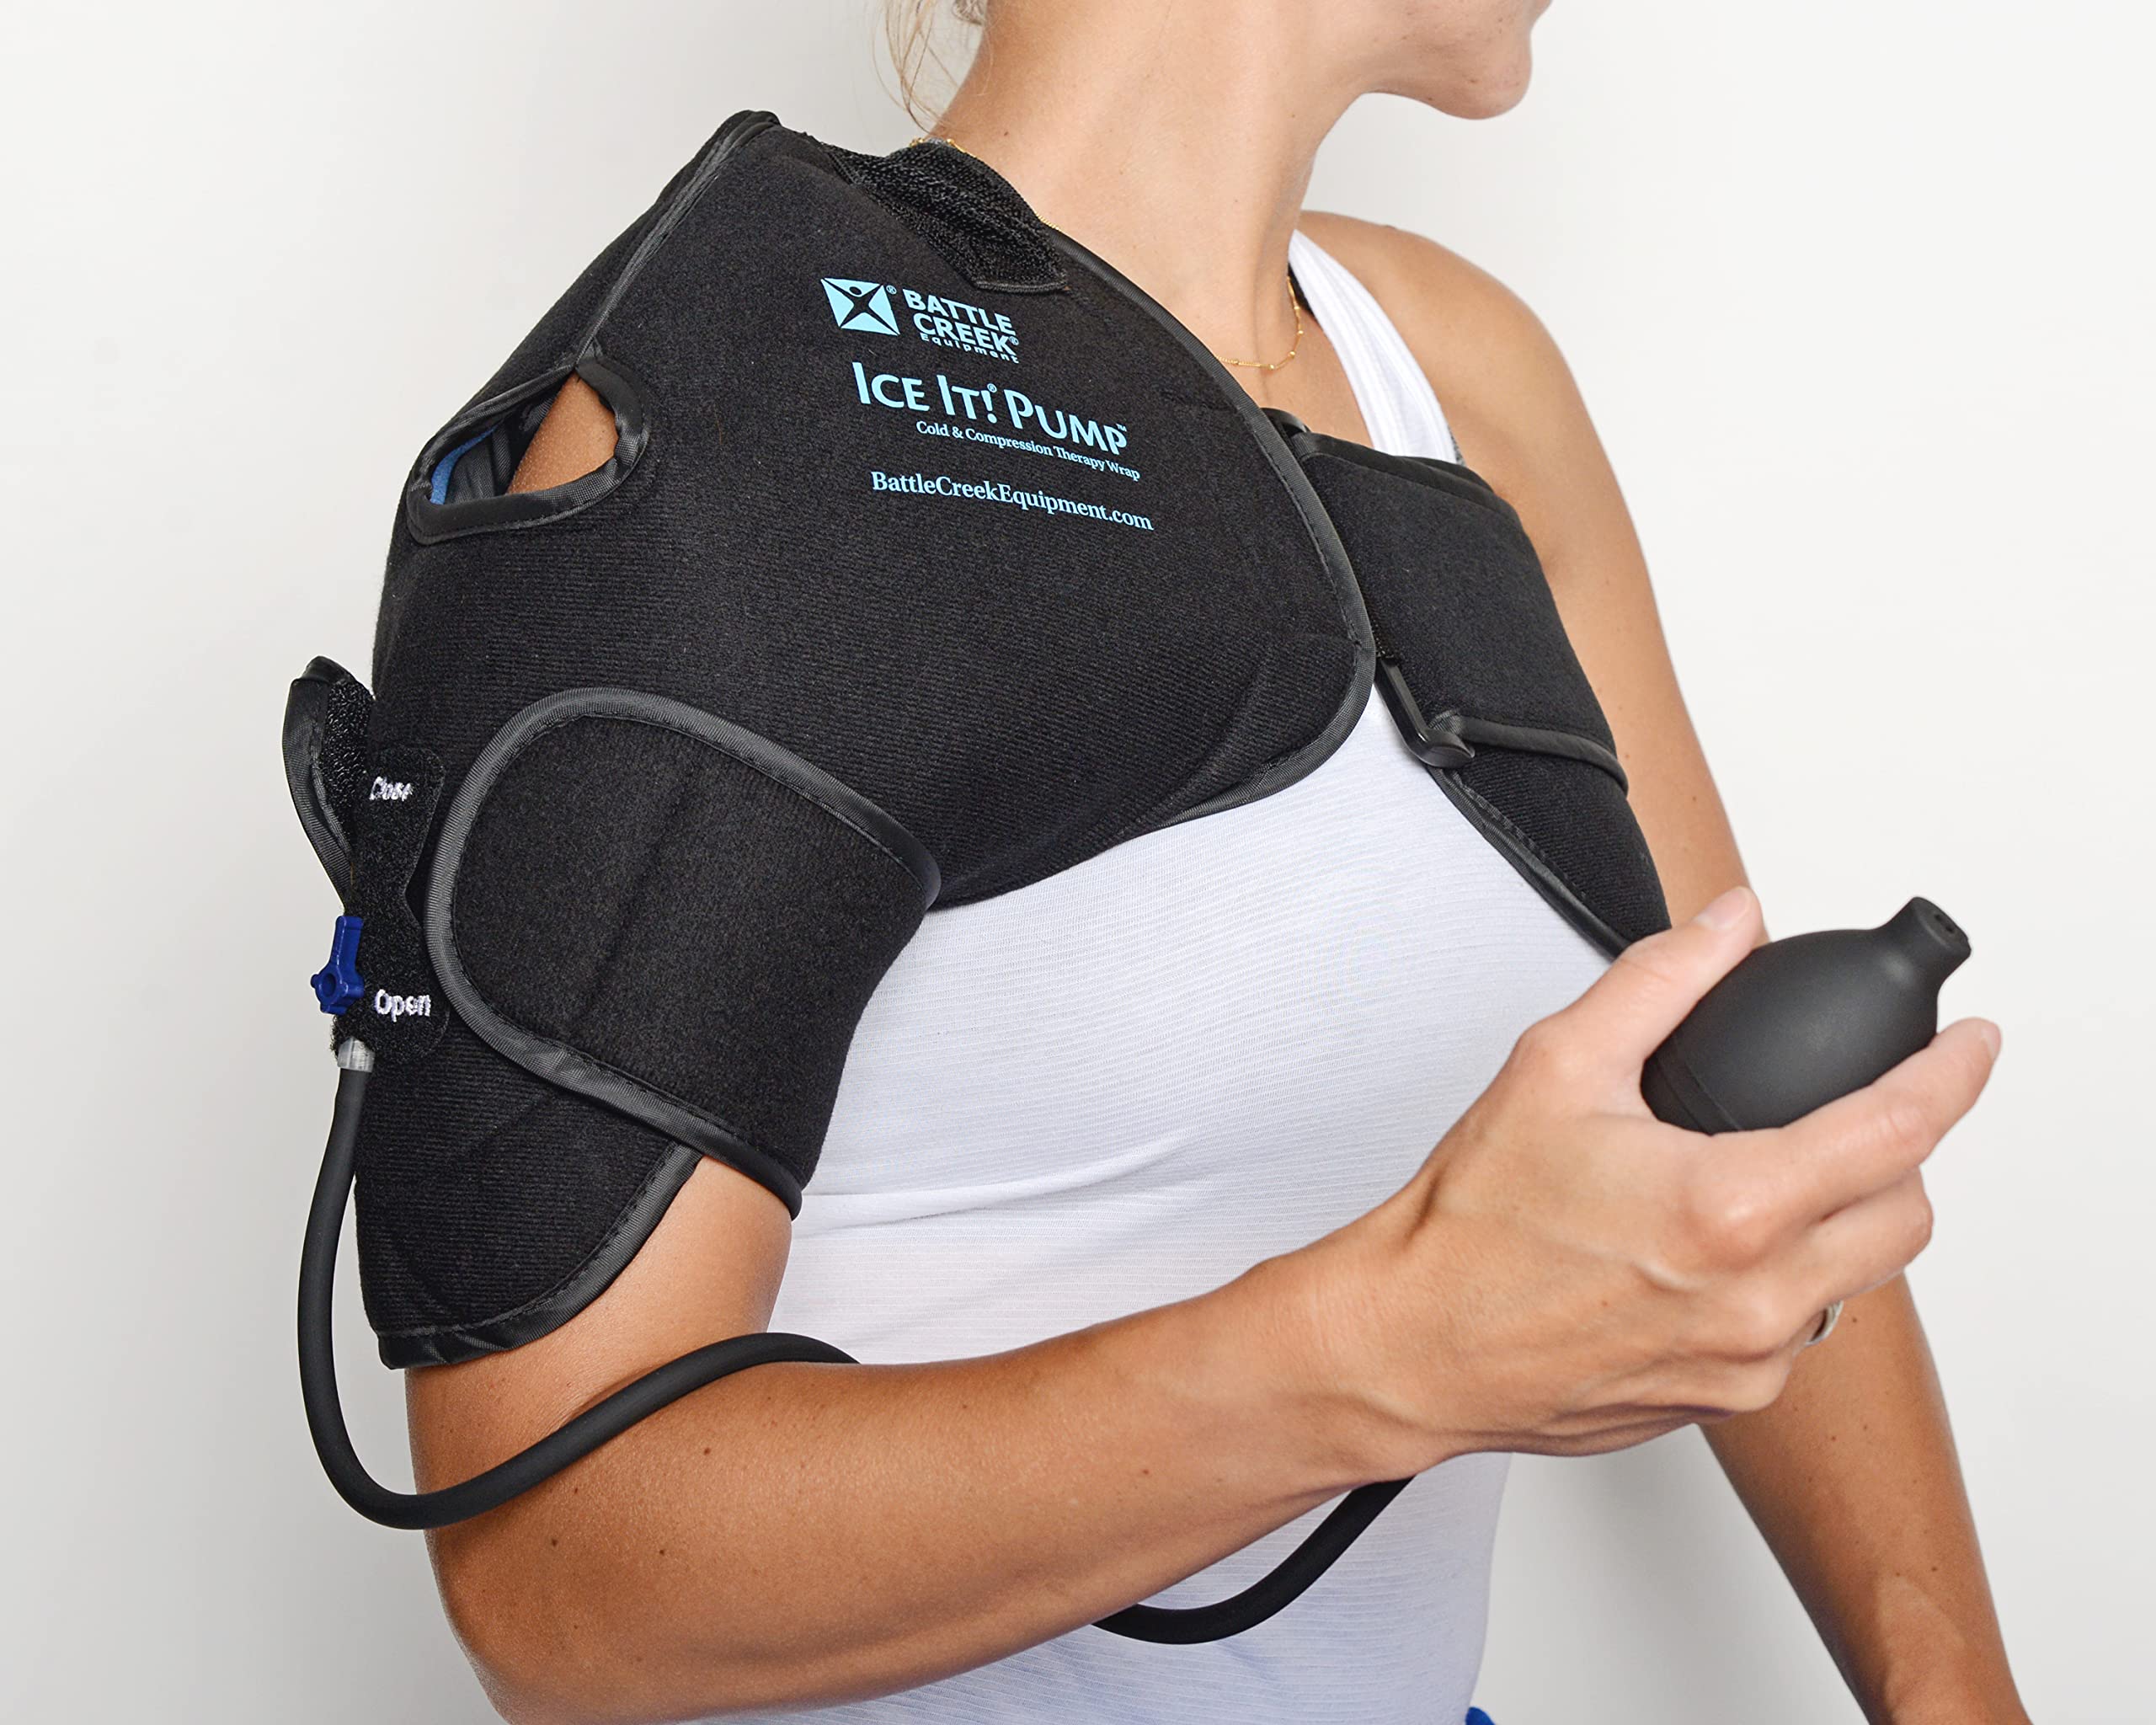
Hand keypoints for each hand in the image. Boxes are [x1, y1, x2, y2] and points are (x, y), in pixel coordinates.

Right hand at [1293, 885, 1999, 1478]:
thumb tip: (1728, 924)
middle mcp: (1756, 1299)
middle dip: (1897, 1156)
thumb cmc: (1470, 1229)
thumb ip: (1659, 981)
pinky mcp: (1724, 1402)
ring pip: (1856, 1281)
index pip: (1897, 1131)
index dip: (1952, 1074)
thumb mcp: (1558, 1066)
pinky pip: (1796, 1334)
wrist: (1415, 1344)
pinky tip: (1708, 1254)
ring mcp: (1747, 1363)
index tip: (1971, 1047)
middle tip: (1848, 1116)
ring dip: (1836, 1224)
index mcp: (1730, 1208)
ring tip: (1761, 1183)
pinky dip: (1781, 1284)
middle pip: (1907, 1216)